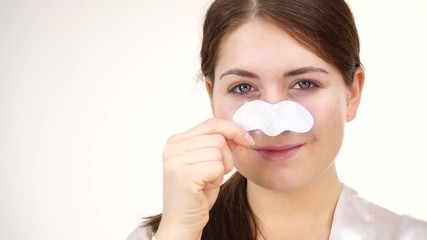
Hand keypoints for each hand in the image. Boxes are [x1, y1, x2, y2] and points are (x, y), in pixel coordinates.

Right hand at [156, 118, 254, 239]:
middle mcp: (172, 148)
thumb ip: (218, 143)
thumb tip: (240, 132)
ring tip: (208, 181)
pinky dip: (217, 179)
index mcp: (176, 141)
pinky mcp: (183, 175)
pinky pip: (216, 166)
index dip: (233, 129)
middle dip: (226, 157)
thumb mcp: (208, 161)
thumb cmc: (197, 193)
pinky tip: (205, 188)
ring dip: (221, 169)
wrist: (183, 222)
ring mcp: (175, 161)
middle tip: (214, 174)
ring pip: (219, 151)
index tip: (247, 140)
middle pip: (218, 138)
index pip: (211, 123)